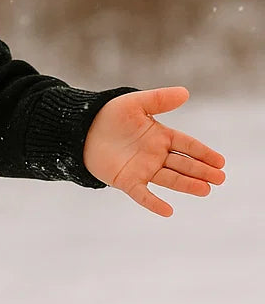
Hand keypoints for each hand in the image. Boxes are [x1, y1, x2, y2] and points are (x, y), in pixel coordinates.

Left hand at [82, 87, 225, 216]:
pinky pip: (142, 194)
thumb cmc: (110, 115)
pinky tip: (167, 211)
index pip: (187, 145)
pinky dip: (154, 203)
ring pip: (169, 179)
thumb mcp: (135, 103)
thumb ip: (159, 99)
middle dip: (201, 171)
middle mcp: (156, 155)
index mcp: (161, 136)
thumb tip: (185, 92)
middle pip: (183, 164)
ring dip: (187, 185)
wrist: (81, 129)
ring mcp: (143, 169)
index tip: (220, 161)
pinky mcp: (127, 180)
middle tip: (219, 178)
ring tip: (205, 190)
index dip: (203, 153)